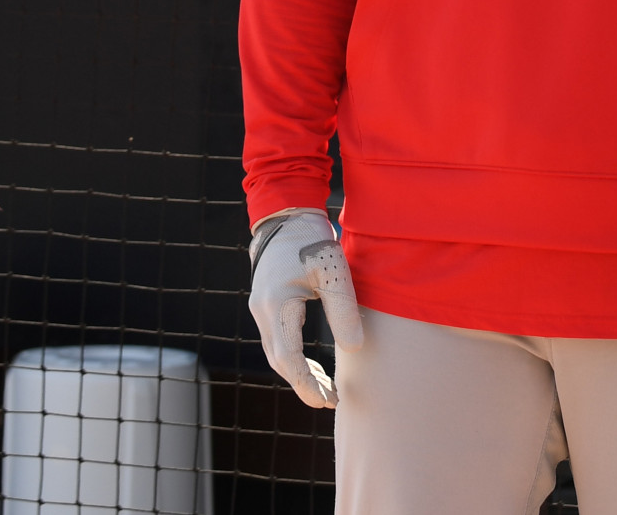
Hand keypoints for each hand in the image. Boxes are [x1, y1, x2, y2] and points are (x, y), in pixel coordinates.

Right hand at [247, 209, 363, 408]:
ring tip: (326, 389)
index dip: (306, 383)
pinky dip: (295, 358)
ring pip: (277, 353)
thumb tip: (355, 348)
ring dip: (299, 373)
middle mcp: (263, 311)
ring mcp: (261, 308)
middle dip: (304, 384)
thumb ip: (343, 309)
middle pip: (279, 361)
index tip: (325, 401)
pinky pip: (278, 340)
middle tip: (330, 400)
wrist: (287, 216)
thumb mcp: (334, 271)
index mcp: (277, 304)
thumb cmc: (312, 240)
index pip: (288, 357)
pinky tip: (313, 365)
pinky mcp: (267, 304)